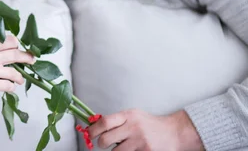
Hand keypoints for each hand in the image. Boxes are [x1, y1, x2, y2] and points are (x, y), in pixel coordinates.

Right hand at [0, 35, 34, 103]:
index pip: (8, 40)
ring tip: (20, 80)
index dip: (15, 43)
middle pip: (15, 54)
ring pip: (14, 73)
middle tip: (32, 59)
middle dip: (27, 57)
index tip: (18, 46)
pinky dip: (10, 88)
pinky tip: (9, 88)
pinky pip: (7, 86)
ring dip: (19, 77)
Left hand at [88, 109, 203, 150]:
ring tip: (121, 147)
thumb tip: (96, 124)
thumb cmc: (150, 124)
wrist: (173, 132)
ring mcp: (140, 142)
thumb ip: (117, 120)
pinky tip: (132, 150)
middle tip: (103, 143)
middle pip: (106, 139)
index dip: (93, 129)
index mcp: (128, 116)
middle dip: (101, 144)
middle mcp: (133, 128)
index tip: (90, 133)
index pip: (105, 122)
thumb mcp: (133, 115)